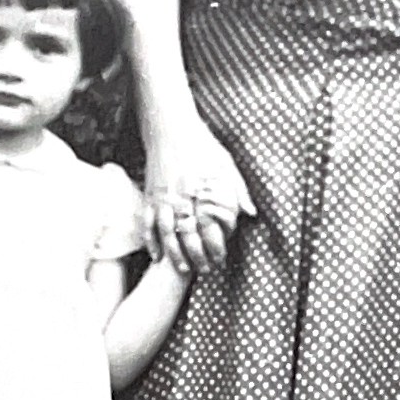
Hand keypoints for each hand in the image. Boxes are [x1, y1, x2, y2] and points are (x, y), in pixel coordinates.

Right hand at [145, 124, 255, 272]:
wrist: (172, 128)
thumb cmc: (203, 146)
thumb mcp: (227, 165)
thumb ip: (238, 190)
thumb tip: (250, 213)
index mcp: (203, 190)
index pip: (209, 226)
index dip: (215, 246)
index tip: (221, 258)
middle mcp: (183, 196)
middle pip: (188, 234)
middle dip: (196, 256)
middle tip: (204, 270)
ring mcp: (164, 197)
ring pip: (167, 233)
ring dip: (174, 254)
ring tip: (182, 269)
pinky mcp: (150, 195)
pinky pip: (148, 223)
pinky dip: (151, 241)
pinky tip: (157, 256)